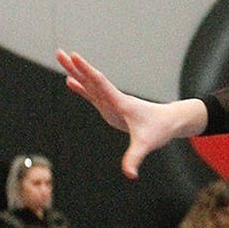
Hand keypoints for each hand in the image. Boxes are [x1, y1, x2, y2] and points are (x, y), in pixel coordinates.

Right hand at [57, 50, 206, 178]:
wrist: (169, 122)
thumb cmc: (159, 130)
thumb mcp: (146, 145)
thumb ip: (135, 159)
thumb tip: (130, 175)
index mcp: (121, 102)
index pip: (100, 83)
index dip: (87, 71)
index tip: (75, 57)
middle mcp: (114, 99)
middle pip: (92, 79)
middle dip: (76, 67)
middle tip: (59, 52)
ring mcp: (112, 102)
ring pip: (91, 84)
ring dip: (76, 72)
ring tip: (61, 58)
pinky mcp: (111, 107)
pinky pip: (93, 94)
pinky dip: (81, 87)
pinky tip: (70, 81)